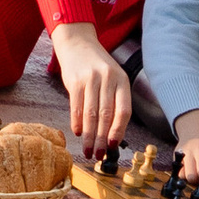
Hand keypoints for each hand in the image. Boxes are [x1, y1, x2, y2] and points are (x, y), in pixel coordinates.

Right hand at [50, 25, 135, 163]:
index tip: (113, 146)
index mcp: (122, 80)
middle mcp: (108, 78)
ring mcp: (91, 78)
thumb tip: (112, 134)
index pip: (124, 111)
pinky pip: (76, 106)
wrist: (77, 42)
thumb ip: (113, 101)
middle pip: (106, 115)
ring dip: (89, 136)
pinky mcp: (75, 79)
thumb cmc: (97, 66)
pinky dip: (77, 122)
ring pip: (91, 114)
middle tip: (99, 155)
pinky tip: (77, 132)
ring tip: (87, 150)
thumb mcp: (112, 78)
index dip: (119, 131)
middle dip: (102, 139)